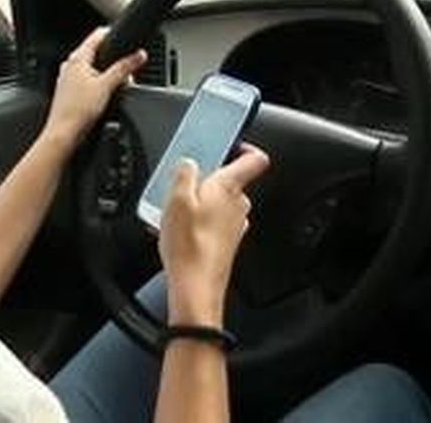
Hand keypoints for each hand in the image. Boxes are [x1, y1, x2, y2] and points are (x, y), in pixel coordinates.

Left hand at [43, 28, 147, 148]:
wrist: (64, 134)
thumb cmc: (77, 111)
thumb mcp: (107, 86)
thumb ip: (124, 68)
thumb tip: (138, 55)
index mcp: (77, 58)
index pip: (97, 35)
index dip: (113, 34)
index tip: (127, 39)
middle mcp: (70, 66)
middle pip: (98, 53)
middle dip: (115, 60)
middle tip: (127, 72)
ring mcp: (69, 78)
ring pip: (94, 68)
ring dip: (108, 74)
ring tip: (117, 87)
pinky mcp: (71, 91)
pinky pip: (89, 81)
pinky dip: (100, 85)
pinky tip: (105, 98)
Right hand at [157, 144, 269, 327]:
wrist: (195, 286)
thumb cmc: (189, 246)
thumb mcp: (176, 200)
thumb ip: (185, 174)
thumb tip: (189, 163)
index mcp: (229, 188)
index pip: (255, 159)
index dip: (244, 147)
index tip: (229, 143)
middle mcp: (238, 206)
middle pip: (231, 180)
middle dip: (209, 177)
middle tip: (187, 181)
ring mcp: (235, 225)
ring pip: (222, 202)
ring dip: (203, 201)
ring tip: (177, 208)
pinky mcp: (227, 242)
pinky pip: (216, 222)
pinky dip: (201, 220)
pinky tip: (180, 229)